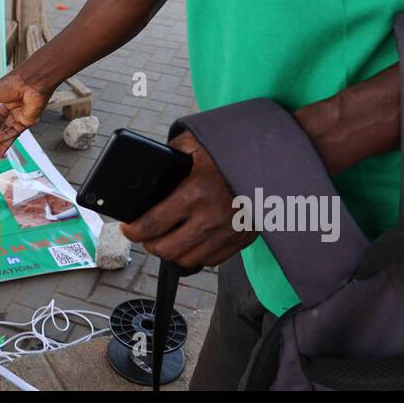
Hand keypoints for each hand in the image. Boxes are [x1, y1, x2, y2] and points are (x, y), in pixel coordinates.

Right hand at [0, 71, 54, 159]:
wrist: (31, 82)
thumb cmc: (15, 81)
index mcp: (7, 100)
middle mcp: (15, 109)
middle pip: (5, 127)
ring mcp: (21, 116)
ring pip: (10, 133)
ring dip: (1, 144)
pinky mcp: (27, 121)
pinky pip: (15, 131)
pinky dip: (5, 137)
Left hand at [121, 129, 254, 270]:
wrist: (275, 162)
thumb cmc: (233, 151)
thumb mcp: (197, 141)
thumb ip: (171, 151)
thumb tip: (149, 163)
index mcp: (195, 193)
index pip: (152, 224)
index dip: (133, 231)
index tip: (127, 229)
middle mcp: (210, 218)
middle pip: (166, 249)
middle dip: (149, 244)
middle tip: (144, 235)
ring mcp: (226, 233)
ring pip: (187, 260)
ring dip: (171, 253)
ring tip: (165, 240)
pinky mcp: (240, 241)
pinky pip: (210, 260)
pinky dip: (195, 255)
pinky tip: (190, 242)